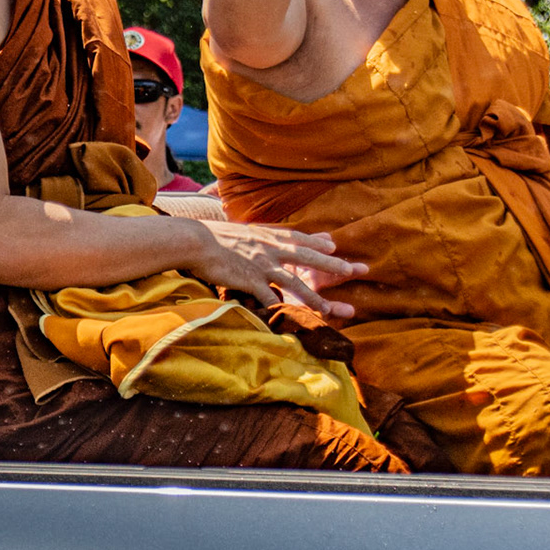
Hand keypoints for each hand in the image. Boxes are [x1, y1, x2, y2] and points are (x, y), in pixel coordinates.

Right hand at [198, 221, 367, 318]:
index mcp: (267, 235)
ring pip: (294, 283)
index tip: (334, 247)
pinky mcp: (250, 280)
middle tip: (354, 270)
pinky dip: (279, 309)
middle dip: (333, 265)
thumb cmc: (214, 235)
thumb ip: (262, 234)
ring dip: (314, 297)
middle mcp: (269, 248)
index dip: (317, 244)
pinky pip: (269, 298)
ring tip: (330, 309)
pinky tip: (290, 320)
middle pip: (307, 257)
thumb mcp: (243, 230)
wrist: (194, 240)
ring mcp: (261, 265)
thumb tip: (268, 233)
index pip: (299, 238)